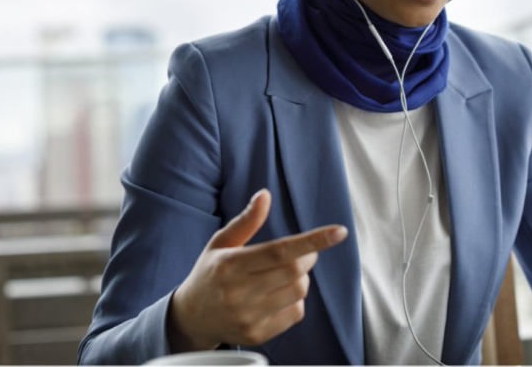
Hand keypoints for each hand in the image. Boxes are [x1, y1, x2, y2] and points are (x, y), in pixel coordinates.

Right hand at [166, 188, 348, 350]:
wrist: (191, 318)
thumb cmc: (210, 273)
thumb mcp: (221, 243)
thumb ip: (246, 221)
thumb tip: (265, 195)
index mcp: (230, 265)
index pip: (279, 250)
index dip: (313, 240)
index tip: (339, 232)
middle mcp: (238, 293)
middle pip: (295, 271)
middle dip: (306, 257)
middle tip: (299, 254)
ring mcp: (248, 317)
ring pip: (299, 292)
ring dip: (301, 279)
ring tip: (283, 275)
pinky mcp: (256, 335)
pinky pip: (295, 313)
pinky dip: (295, 300)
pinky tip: (277, 296)